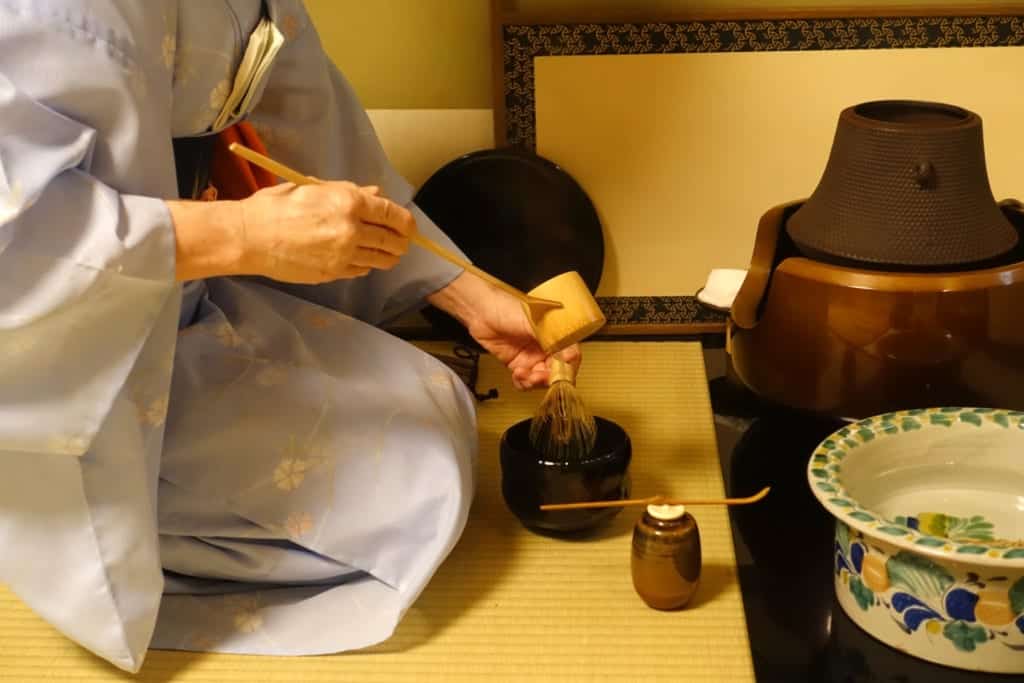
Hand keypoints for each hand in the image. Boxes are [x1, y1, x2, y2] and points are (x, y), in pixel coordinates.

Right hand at [237, 181, 414, 283]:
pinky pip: (361, 270)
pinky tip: (362, 260)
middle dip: (402, 241)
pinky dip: (366, 265)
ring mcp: (343, 255)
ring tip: (389, 254)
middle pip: (391, 240)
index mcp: (348, 203)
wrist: (249, 237)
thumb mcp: (314, 188)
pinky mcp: (333, 273)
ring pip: (380, 259)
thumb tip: (375, 195)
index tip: (410, 226)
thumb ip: (349, 192)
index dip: (406, 222)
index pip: (392, 214)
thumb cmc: (277, 206)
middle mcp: (350, 230)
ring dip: (389, 256)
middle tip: (403, 242)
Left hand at [427, 272, 580, 389]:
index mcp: (556, 335)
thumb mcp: (533, 322)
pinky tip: (517, 374)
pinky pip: (526, 382)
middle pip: (558, 372)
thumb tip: (568, 353)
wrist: (481, 312)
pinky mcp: (519, 366)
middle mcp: (547, 348)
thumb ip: (551, 339)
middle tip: (540, 376)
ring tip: (525, 374)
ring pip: (542, 380)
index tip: (561, 372)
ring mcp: (533, 358)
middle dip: (550, 378)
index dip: (568, 366)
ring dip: (535, 382)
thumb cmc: (507, 308)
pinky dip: (523, 382)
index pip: (571, 355)